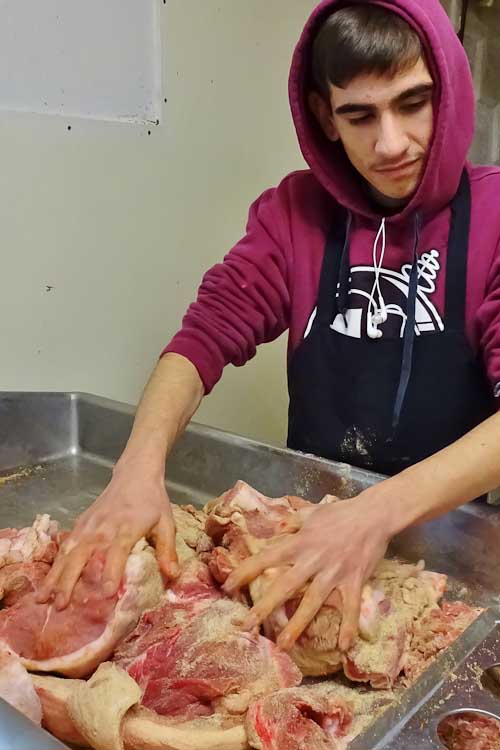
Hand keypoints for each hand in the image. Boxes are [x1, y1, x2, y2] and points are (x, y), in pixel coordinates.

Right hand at [36, 467, 177, 608]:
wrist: (135, 474)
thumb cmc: (152, 501)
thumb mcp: (166, 523)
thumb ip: (166, 550)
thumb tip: (173, 575)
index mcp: (126, 528)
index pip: (117, 552)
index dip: (111, 572)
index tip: (106, 593)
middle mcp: (103, 528)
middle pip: (83, 555)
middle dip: (70, 581)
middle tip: (61, 606)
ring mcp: (88, 526)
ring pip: (68, 552)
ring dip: (55, 576)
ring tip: (43, 599)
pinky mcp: (80, 523)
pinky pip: (65, 546)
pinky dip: (55, 563)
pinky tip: (47, 581)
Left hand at [223, 491, 392, 651]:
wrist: (373, 515)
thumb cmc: (341, 512)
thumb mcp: (311, 512)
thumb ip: (291, 521)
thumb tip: (276, 529)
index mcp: (300, 542)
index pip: (266, 558)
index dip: (245, 571)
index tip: (228, 587)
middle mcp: (313, 560)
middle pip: (284, 586)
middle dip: (264, 607)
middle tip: (245, 625)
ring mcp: (333, 573)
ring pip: (312, 603)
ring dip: (297, 625)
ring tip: (283, 646)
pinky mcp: (353, 581)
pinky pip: (349, 608)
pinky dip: (347, 627)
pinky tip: (343, 647)